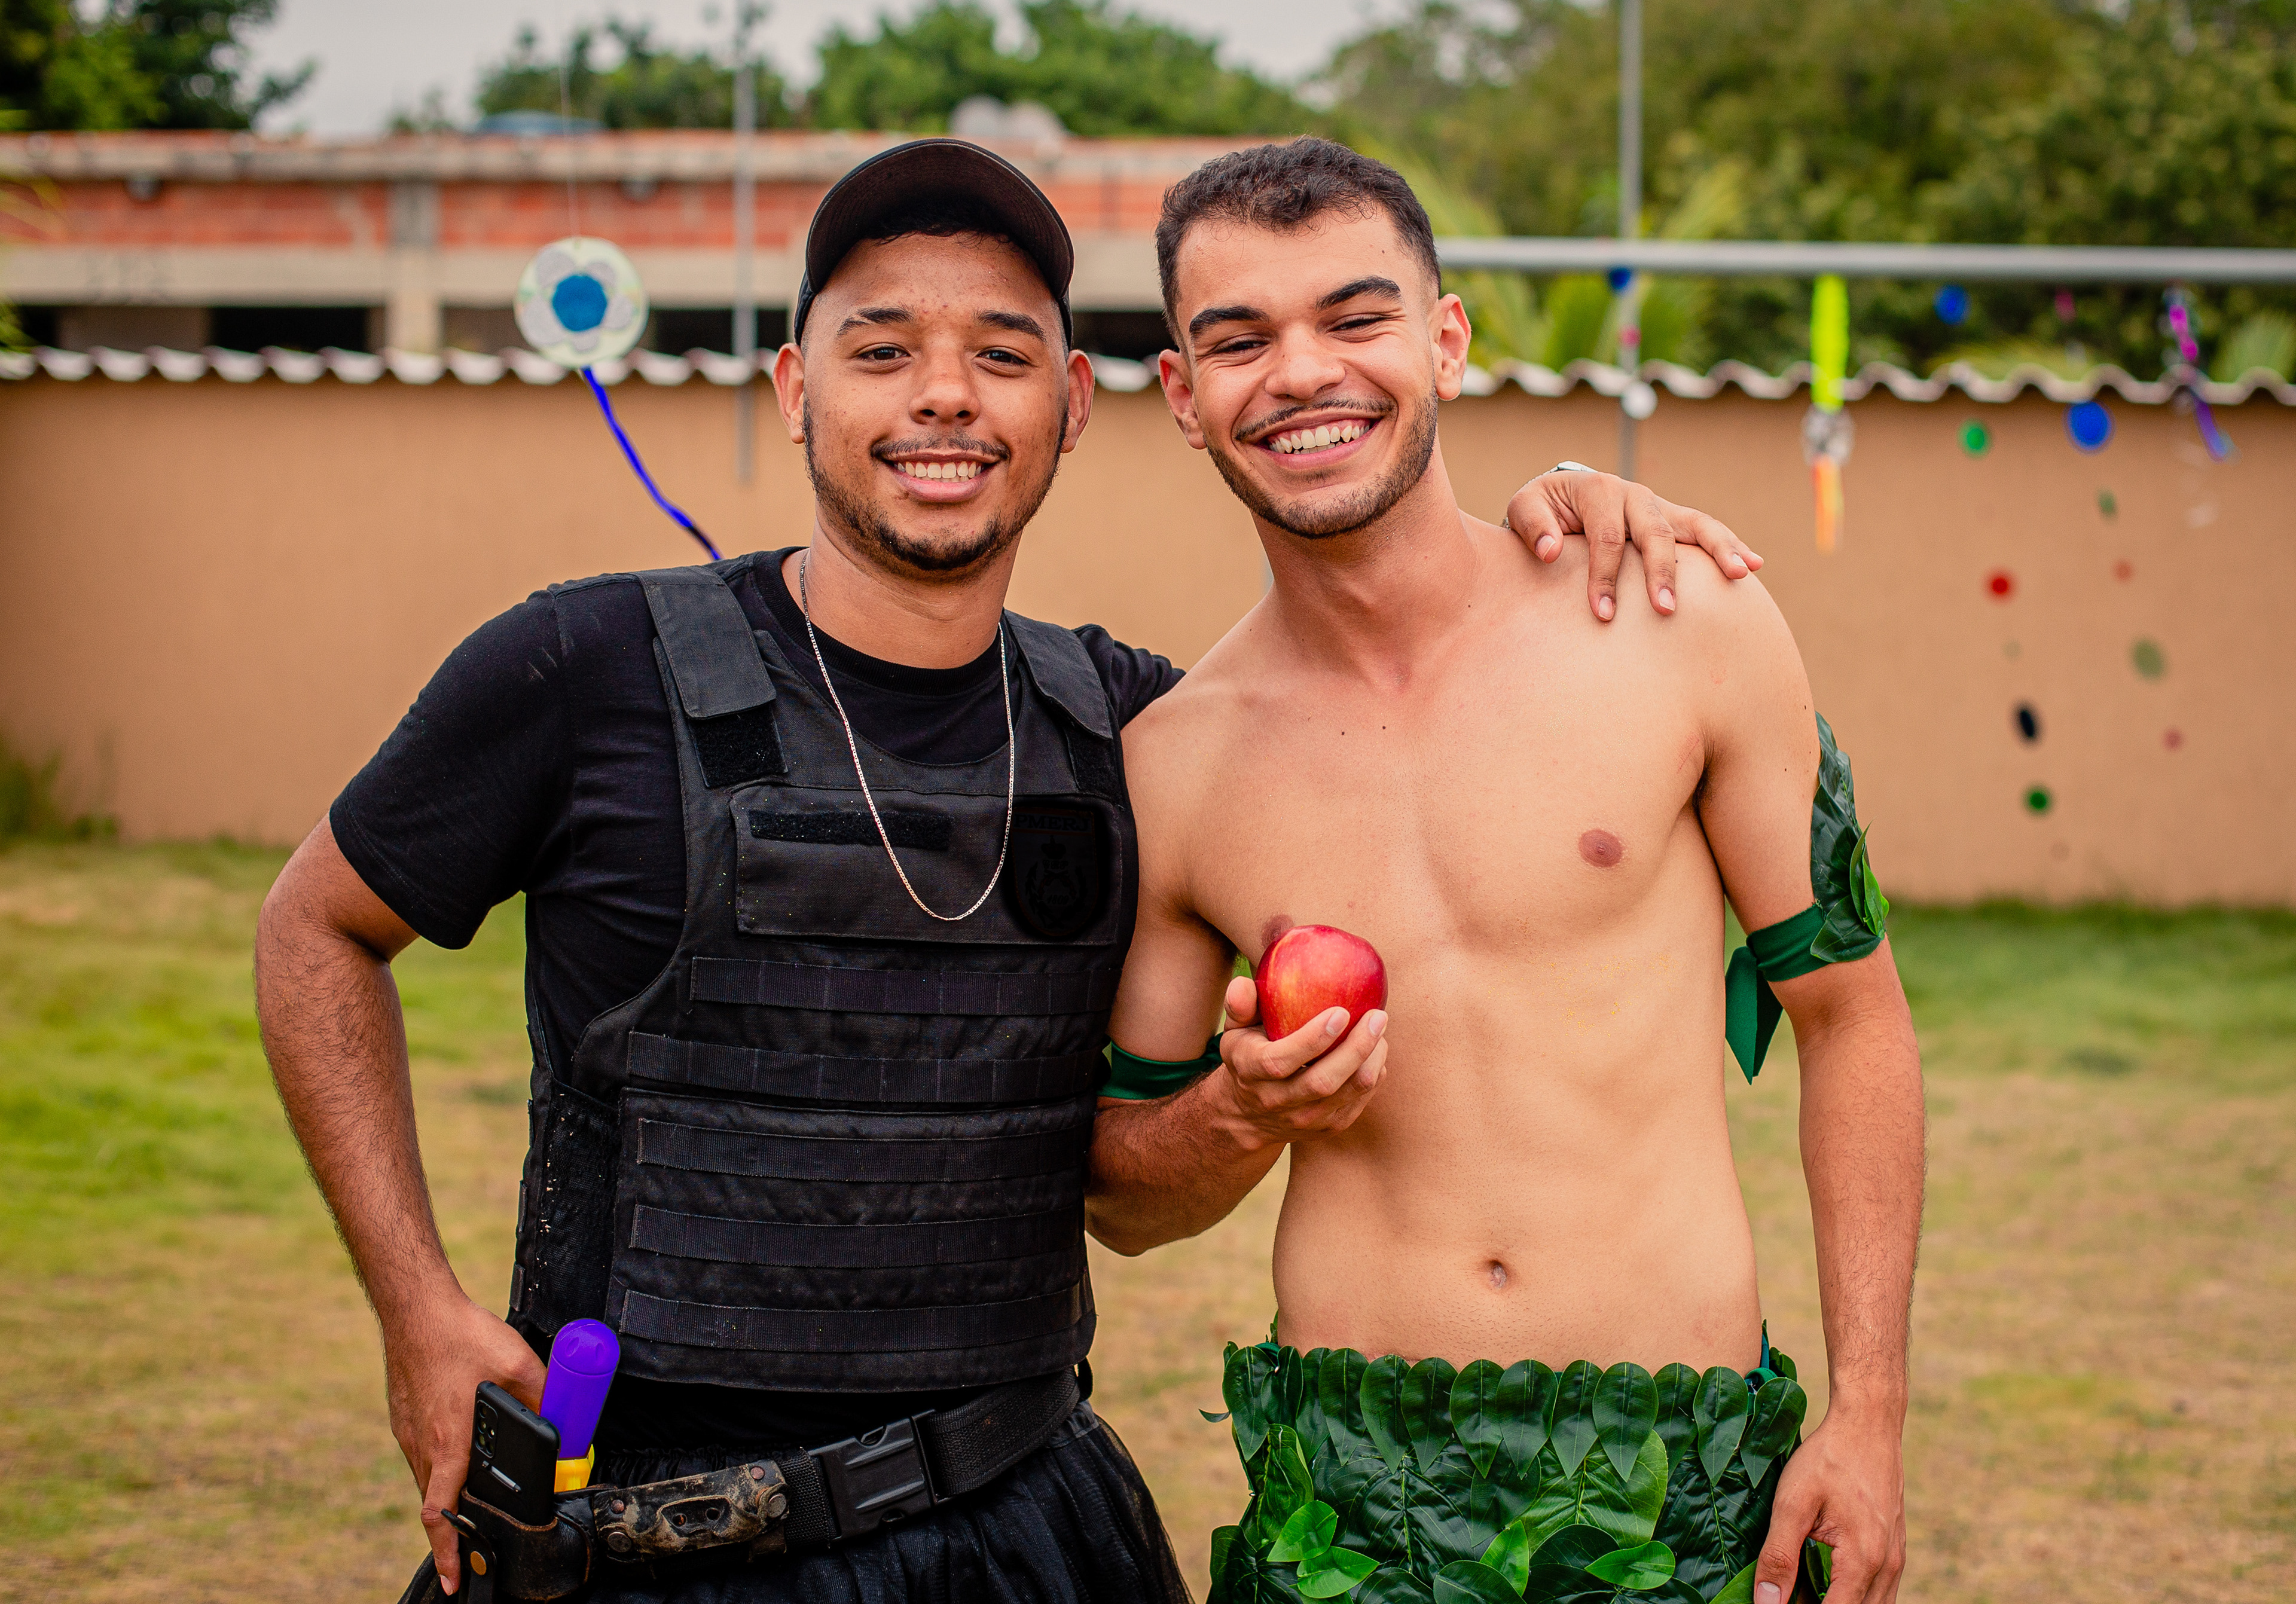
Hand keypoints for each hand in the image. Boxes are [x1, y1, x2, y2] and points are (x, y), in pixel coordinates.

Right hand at [386, 1292, 548, 1595]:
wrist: (417, 1309)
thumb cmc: (462, 1335)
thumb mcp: (518, 1364)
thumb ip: (543, 1396)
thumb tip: (566, 1421)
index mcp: (449, 1441)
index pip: (441, 1512)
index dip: (448, 1549)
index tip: (455, 1576)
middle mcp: (423, 1444)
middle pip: (435, 1503)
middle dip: (452, 1531)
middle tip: (472, 1550)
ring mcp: (408, 1432)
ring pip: (426, 1480)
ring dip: (445, 1498)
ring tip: (468, 1508)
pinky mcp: (403, 1419)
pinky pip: (419, 1457)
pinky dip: (437, 1469)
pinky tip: (456, 1458)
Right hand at [1204, 975, 1388, 1151]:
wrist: (1250, 1115)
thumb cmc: (1249, 1056)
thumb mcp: (1235, 1031)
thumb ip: (1239, 1005)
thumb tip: (1242, 983)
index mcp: (1252, 1072)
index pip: (1281, 1061)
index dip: (1313, 1039)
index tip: (1341, 1011)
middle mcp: (1278, 1102)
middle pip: (1323, 1081)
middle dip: (1356, 1047)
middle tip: (1377, 1016)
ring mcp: (1306, 1119)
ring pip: (1349, 1092)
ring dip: (1372, 1059)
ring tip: (1380, 1029)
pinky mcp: (1329, 1127)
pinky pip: (1361, 1101)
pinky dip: (1374, 1074)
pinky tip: (1377, 1050)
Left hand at [1503, 470, 1762, 621]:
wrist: (1561, 499)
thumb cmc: (1542, 512)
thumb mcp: (1526, 510)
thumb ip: (1533, 527)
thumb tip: (1551, 552)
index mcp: (1598, 489)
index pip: (1606, 536)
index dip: (1605, 575)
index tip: (1603, 613)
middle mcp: (1634, 494)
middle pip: (1654, 533)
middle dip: (1661, 572)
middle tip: (1665, 610)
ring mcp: (1658, 507)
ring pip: (1695, 524)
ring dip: (1718, 549)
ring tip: (1741, 574)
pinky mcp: (1673, 521)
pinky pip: (1705, 530)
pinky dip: (1731, 545)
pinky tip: (1754, 565)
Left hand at [1754, 1409, 1906, 1603]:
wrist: (1869, 1424)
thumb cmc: (1829, 1458)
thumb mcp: (1792, 1503)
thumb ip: (1779, 1556)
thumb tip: (1767, 1603)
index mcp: (1863, 1560)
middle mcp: (1887, 1567)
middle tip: (1786, 1595)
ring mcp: (1895, 1559)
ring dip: (1838, 1603)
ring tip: (1801, 1590)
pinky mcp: (1894, 1549)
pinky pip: (1878, 1590)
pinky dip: (1852, 1595)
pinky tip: (1823, 1582)